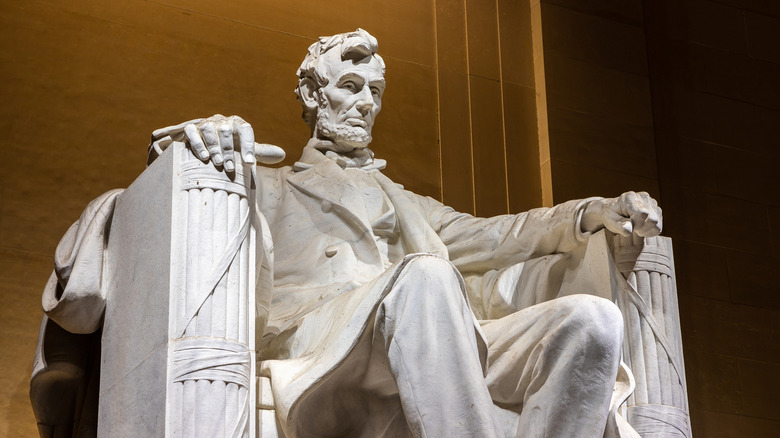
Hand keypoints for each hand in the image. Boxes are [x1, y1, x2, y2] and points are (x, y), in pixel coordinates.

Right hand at [150, 115, 284, 168]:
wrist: (206, 143)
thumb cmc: (231, 147)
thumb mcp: (245, 149)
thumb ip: (261, 152)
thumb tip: (283, 155)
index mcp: (237, 123)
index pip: (245, 129)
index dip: (248, 145)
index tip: (249, 163)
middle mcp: (222, 120)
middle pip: (226, 130)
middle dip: (229, 150)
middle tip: (231, 168)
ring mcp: (205, 123)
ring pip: (209, 129)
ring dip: (214, 147)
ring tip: (218, 163)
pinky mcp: (191, 128)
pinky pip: (192, 131)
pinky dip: (198, 144)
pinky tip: (204, 157)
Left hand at [582, 191, 661, 236]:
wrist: (613, 208)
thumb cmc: (611, 215)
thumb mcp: (610, 220)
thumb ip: (619, 226)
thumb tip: (629, 230)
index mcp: (630, 198)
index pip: (643, 214)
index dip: (636, 225)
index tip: (627, 225)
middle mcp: (644, 197)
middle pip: (653, 220)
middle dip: (642, 229)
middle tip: (631, 227)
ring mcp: (652, 202)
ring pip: (657, 224)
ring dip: (646, 230)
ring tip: (635, 226)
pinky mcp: (656, 209)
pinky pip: (658, 226)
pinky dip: (649, 230)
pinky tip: (640, 226)